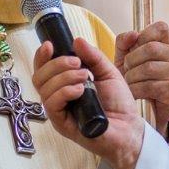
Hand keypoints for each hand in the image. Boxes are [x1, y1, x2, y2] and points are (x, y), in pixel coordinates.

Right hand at [33, 37, 145, 168]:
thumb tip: (76, 40)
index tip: (50, 45)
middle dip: (56, 64)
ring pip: (45, 90)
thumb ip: (93, 57)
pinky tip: (79, 90)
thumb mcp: (108, 73)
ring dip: (63, 77)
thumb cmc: (118, 103)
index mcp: (64, 84)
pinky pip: (52, 105)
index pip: (43, 69)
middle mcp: (57, 98)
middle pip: (39, 77)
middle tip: (77, 63)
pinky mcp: (62, 125)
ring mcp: (58, 112)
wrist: (129, 127)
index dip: (42, 56)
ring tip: (84, 77)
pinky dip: (64, 92)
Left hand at [114, 21, 168, 130]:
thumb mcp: (125, 58)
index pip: (161, 28)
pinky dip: (136, 90)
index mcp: (166, 45)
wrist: (144, 109)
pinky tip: (134, 93)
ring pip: (149, 68)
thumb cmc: (136, 79)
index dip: (144, 34)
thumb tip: (133, 34)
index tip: (135, 47)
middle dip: (132, 59)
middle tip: (128, 69)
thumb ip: (124, 43)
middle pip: (151, 48)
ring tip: (130, 82)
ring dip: (132, 77)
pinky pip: (150, 86)